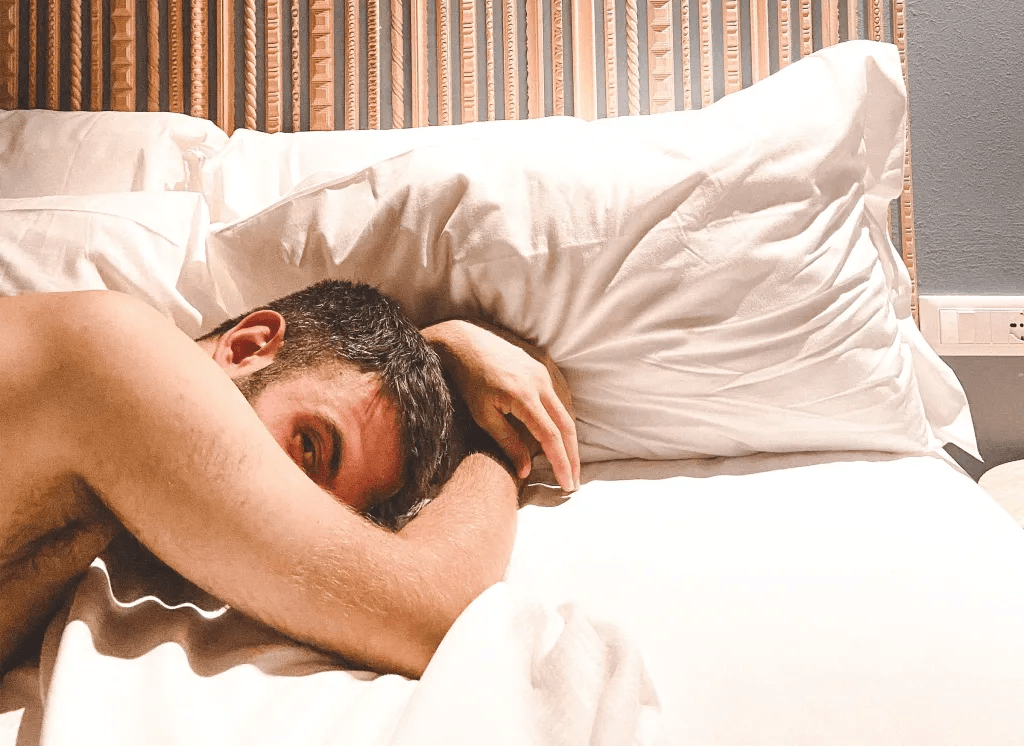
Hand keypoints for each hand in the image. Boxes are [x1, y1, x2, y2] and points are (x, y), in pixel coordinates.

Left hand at [422, 320, 579, 491]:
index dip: (561, 463)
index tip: (567, 484)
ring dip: (570, 441)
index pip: (550, 436)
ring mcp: (543, 374)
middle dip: (573, 457)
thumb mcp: (483, 415)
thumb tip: (525, 471)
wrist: (465, 342)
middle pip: (567, 426)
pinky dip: (562, 423)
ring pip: (565, 413)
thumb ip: (507, 443)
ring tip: (570, 465)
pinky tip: (561, 439)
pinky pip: (558, 400)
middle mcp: (540, 384)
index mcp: (524, 397)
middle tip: (574, 482)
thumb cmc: (469, 380)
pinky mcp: (542, 370)